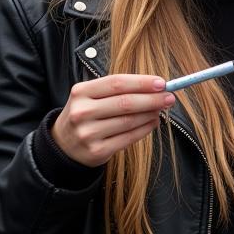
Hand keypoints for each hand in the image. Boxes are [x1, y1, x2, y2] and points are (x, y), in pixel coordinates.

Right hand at [51, 75, 174, 166]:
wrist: (63, 144)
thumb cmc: (86, 114)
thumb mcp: (91, 96)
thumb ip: (119, 90)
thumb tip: (157, 87)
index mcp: (81, 92)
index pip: (117, 83)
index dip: (142, 82)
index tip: (162, 83)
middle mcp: (82, 112)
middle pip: (125, 102)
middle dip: (152, 99)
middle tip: (170, 98)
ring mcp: (88, 133)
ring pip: (129, 121)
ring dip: (151, 114)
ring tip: (160, 110)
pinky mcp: (97, 151)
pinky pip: (128, 138)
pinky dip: (145, 129)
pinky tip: (152, 123)